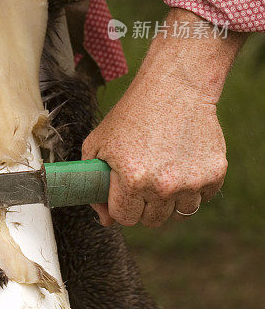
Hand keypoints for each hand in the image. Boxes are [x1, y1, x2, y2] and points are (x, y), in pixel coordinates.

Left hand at [82, 8, 244, 227]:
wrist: (174, 87)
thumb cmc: (132, 114)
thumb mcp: (99, 142)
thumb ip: (94, 182)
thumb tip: (105, 220)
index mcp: (131, 179)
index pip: (124, 218)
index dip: (121, 205)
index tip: (123, 191)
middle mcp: (163, 185)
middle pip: (152, 220)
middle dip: (144, 204)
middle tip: (144, 177)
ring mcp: (192, 182)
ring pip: (180, 214)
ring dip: (171, 199)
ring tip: (164, 170)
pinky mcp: (215, 174)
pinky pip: (202, 198)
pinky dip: (194, 187)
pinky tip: (183, 163)